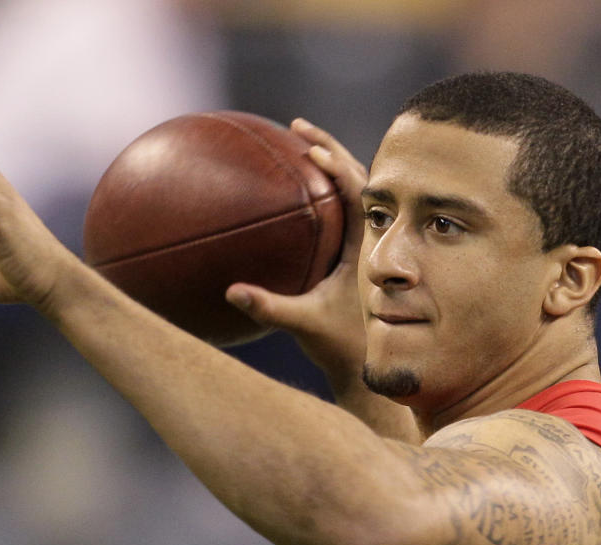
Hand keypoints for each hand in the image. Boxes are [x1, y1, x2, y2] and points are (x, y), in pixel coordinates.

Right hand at [225, 118, 366, 382]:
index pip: (358, 191)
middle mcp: (369, 239)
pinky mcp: (353, 254)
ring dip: (329, 163)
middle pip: (356, 178)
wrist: (368, 363)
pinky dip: (324, 189)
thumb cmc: (341, 345)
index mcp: (367, 246)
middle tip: (297, 125)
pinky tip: (298, 187)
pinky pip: (342, 211)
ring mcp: (363, 244)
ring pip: (352, 191)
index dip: (337, 164)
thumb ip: (270, 309)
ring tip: (300, 142)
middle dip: (328, 146)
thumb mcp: (304, 325)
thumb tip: (232, 293)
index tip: (312, 147)